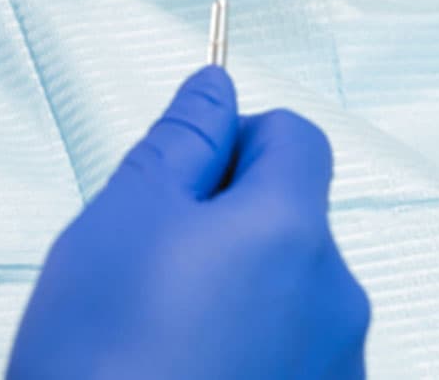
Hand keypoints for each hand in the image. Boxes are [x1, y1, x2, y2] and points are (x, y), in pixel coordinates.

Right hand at [8, 67, 369, 379]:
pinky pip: (288, 359)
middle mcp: (335, 300)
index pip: (294, 137)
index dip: (232, 141)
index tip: (180, 173)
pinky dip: (243, 357)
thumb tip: (213, 88)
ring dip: (233, 295)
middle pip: (292, 220)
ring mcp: (335, 370)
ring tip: (155, 335)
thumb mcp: (121, 219)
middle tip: (145, 263)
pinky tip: (181, 376)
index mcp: (292, 231)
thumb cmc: (103, 363)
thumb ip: (180, 141)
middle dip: (226, 225)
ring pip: (287, 295)